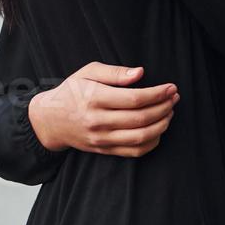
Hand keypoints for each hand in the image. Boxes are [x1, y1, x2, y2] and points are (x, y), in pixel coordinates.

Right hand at [28, 63, 178, 157]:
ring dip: (161, 125)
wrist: (49, 120)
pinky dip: (151, 142)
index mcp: (94, 99)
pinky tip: (159, 129)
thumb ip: (114, 72)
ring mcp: (101, 139)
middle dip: (164, 107)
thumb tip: (140, 73)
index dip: (157, 93)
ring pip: (140, 137)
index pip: (134, 99)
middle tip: (174, 98)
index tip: (171, 87)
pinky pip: (133, 152)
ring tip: (170, 112)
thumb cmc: (72, 92)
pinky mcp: (103, 150)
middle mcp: (98, 121)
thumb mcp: (87, 72)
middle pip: (140, 119)